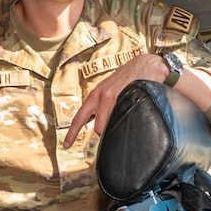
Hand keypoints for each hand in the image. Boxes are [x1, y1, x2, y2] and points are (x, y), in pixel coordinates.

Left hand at [64, 53, 180, 147]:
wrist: (144, 65)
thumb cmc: (127, 81)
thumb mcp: (108, 92)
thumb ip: (100, 107)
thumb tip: (97, 124)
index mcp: (94, 96)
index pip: (79, 118)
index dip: (72, 133)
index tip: (66, 146)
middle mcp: (100, 97)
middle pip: (99, 129)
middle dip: (107, 131)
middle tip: (116, 125)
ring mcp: (114, 97)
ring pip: (111, 126)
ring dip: (118, 125)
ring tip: (127, 114)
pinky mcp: (127, 97)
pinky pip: (124, 118)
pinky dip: (128, 119)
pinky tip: (134, 111)